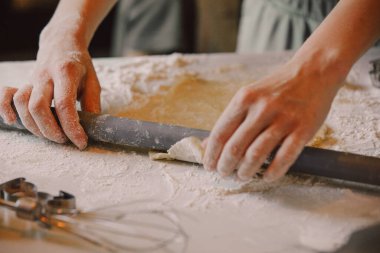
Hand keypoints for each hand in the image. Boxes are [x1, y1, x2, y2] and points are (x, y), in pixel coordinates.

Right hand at [0, 28, 100, 148]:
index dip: (71, 127)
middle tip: (65, 140)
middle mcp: (45, 75)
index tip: (80, 142)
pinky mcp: (23, 83)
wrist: (61, 44)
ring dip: (34, 126)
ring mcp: (31, 78)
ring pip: (22, 104)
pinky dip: (6, 109)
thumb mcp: (93, 81)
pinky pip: (7, 95)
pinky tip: (14, 122)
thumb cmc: (79, 66)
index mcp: (66, 72)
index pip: (65, 104)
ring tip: (51, 135)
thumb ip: (93, 103)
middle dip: (51, 130)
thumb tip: (93, 128)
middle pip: (38, 107)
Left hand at [203, 61, 341, 181]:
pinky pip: (284, 157)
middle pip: (235, 147)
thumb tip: (207, 144)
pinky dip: (273, 172)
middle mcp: (262, 109)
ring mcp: (283, 120)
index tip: (208, 166)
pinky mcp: (303, 130)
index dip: (211, 154)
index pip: (220, 133)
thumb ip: (231, 119)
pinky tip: (267, 176)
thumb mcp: (249, 95)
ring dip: (245, 171)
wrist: (314, 71)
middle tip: (224, 174)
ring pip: (256, 155)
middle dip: (225, 166)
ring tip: (242, 176)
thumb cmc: (277, 87)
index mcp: (244, 99)